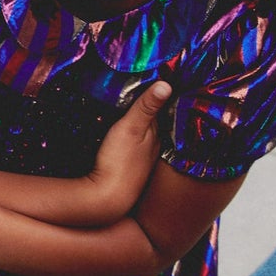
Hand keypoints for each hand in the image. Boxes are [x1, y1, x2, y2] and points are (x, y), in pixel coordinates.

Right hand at [87, 80, 171, 221]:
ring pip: (145, 136)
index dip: (158, 94)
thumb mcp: (132, 128)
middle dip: (151, 108)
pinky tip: (126, 137)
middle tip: (147, 89)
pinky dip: (133, 139)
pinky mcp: (130, 170)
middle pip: (154, 123)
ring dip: (142, 125)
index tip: (158, 78)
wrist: (108, 198)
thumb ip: (146, 106)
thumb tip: (167, 83)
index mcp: (156, 134)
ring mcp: (142, 160)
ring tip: (136, 109)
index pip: (161, 109)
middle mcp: (153, 147)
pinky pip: (135, 148)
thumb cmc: (119, 161)